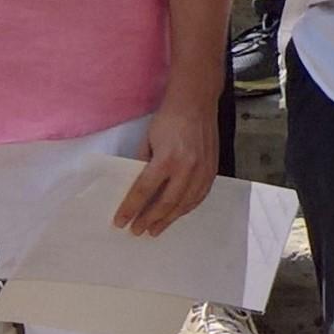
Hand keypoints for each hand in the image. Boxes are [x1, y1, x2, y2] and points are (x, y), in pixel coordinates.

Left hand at [115, 106, 221, 236]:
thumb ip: (143, 164)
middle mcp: (187, 168)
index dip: (131, 208)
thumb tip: (138, 186)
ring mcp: (203, 170)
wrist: (196, 103)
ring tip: (156, 229)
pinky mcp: (212, 170)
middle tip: (138, 231)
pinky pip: (200, 196)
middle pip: (166, 203)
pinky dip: (187, 208)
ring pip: (185, 204)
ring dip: (169, 219)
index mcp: (167, 159)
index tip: (121, 221)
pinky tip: (177, 214)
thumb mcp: (148, 140)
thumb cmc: (169, 118)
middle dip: (150, 219)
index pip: (144, 190)